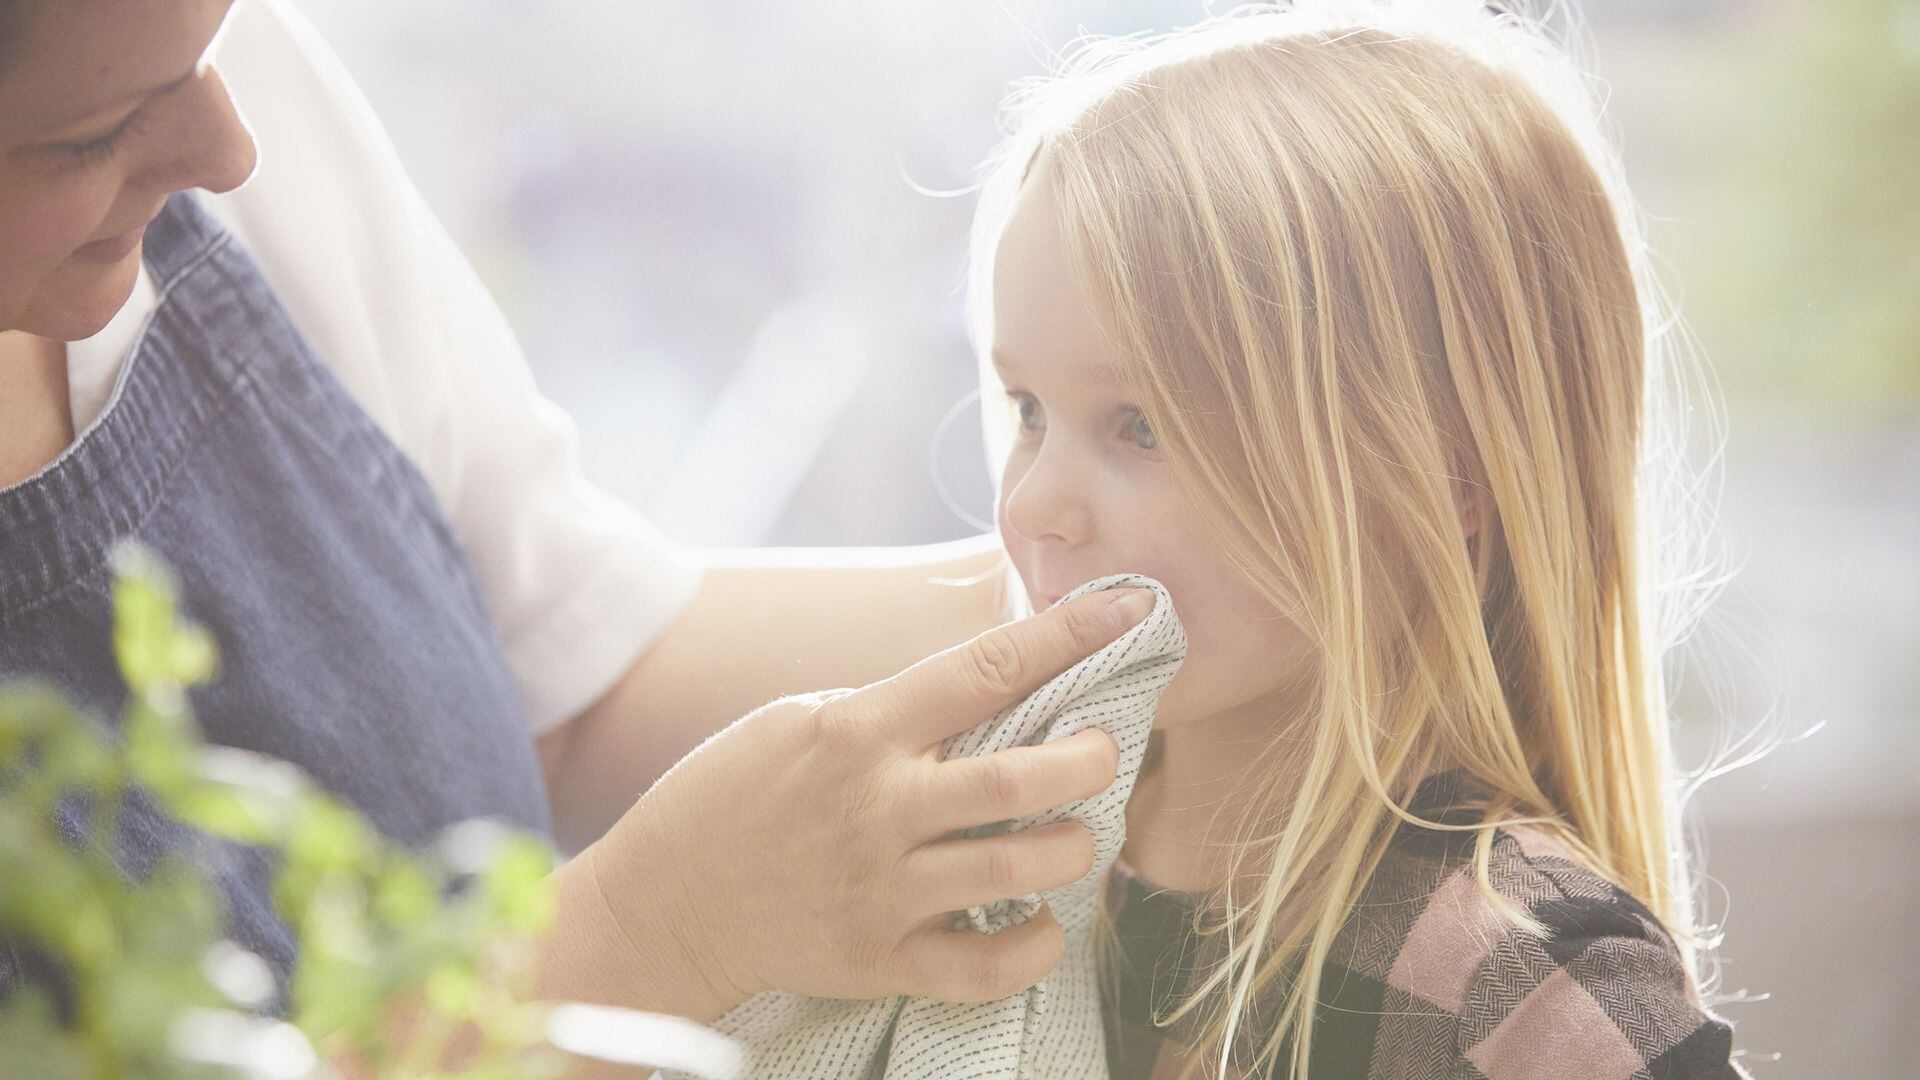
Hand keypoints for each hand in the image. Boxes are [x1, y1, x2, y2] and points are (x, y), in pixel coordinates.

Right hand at [585, 586, 1151, 1015]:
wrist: (665, 903)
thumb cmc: (735, 796)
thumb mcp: (801, 720)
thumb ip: (892, 710)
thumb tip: (991, 686)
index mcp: (859, 730)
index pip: (985, 668)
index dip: (1069, 633)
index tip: (1132, 608)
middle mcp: (878, 807)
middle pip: (1024, 778)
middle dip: (1091, 758)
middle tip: (1102, 751)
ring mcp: (882, 890)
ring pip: (1023, 866)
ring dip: (1074, 847)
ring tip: (1072, 835)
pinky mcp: (881, 960)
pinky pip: (990, 964)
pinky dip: (1036, 944)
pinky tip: (1039, 920)